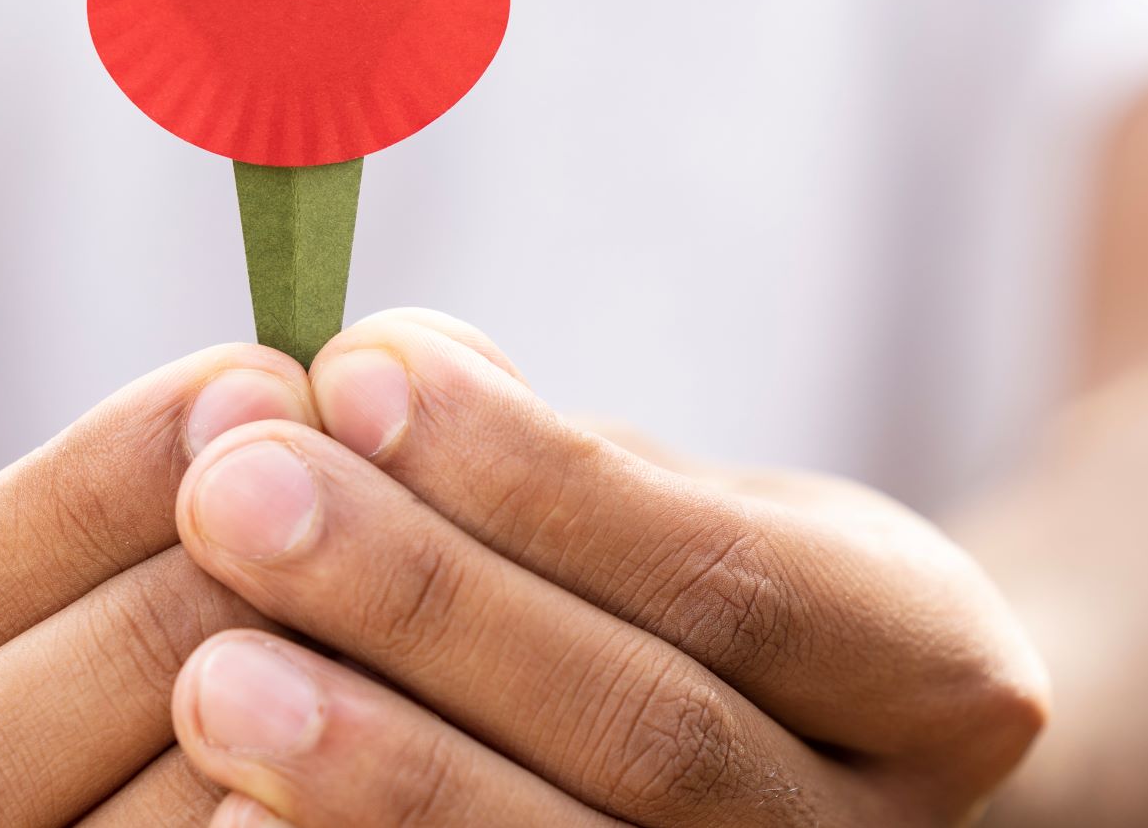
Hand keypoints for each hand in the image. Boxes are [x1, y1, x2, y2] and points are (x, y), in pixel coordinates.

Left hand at [168, 312, 1049, 825]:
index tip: (356, 364)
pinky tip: (226, 820)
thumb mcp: (678, 496)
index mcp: (938, 676)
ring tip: (209, 667)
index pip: (730, 579)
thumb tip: (373, 369)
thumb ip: (543, 454)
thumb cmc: (696, 597)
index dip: (534, 480)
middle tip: (235, 496)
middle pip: (651, 740)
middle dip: (424, 608)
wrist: (790, 775)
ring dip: (375, 767)